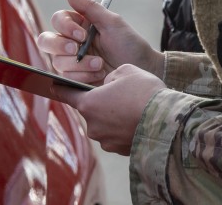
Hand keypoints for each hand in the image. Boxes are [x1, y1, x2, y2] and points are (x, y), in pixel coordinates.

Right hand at [37, 0, 161, 84]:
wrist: (142, 71)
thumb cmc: (130, 44)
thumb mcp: (112, 23)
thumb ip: (89, 7)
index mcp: (79, 25)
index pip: (58, 20)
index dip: (65, 27)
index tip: (82, 34)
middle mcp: (71, 43)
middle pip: (47, 41)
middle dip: (60, 46)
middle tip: (77, 51)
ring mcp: (71, 63)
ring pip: (57, 61)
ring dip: (79, 65)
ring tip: (100, 65)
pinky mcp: (75, 80)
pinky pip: (66, 78)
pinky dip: (83, 76)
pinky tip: (99, 76)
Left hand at [51, 64, 165, 154]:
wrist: (169, 122)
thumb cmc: (146, 93)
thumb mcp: (127, 71)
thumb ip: (111, 77)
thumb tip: (109, 86)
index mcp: (89, 104)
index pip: (67, 95)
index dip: (60, 89)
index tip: (53, 86)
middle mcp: (93, 126)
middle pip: (91, 110)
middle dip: (102, 103)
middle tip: (122, 96)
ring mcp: (106, 141)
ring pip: (105, 124)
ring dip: (114, 117)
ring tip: (134, 109)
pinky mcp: (120, 151)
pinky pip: (117, 135)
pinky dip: (124, 129)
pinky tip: (138, 121)